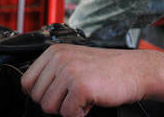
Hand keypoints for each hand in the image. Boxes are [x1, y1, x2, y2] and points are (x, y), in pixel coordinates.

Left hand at [21, 44, 149, 116]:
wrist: (136, 70)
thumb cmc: (106, 69)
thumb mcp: (74, 61)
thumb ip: (52, 72)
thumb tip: (31, 93)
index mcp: (54, 51)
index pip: (27, 82)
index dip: (43, 94)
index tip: (59, 94)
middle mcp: (59, 58)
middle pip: (37, 97)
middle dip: (56, 103)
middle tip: (76, 95)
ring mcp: (69, 71)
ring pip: (49, 108)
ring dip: (68, 109)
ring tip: (84, 96)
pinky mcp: (80, 87)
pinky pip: (68, 114)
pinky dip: (80, 114)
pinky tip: (91, 101)